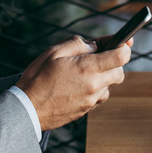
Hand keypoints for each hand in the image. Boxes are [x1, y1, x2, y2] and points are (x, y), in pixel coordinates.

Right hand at [16, 35, 131, 131]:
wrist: (28, 109)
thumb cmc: (37, 79)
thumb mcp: (54, 51)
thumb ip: (77, 44)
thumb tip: (94, 45)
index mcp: (87, 68)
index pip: (121, 57)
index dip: (124, 47)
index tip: (123, 42)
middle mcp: (94, 86)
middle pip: (120, 72)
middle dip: (113, 62)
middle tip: (98, 56)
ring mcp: (91, 100)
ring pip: (110, 86)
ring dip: (103, 77)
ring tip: (81, 73)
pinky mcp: (86, 110)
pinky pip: (99, 97)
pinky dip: (94, 89)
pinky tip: (77, 85)